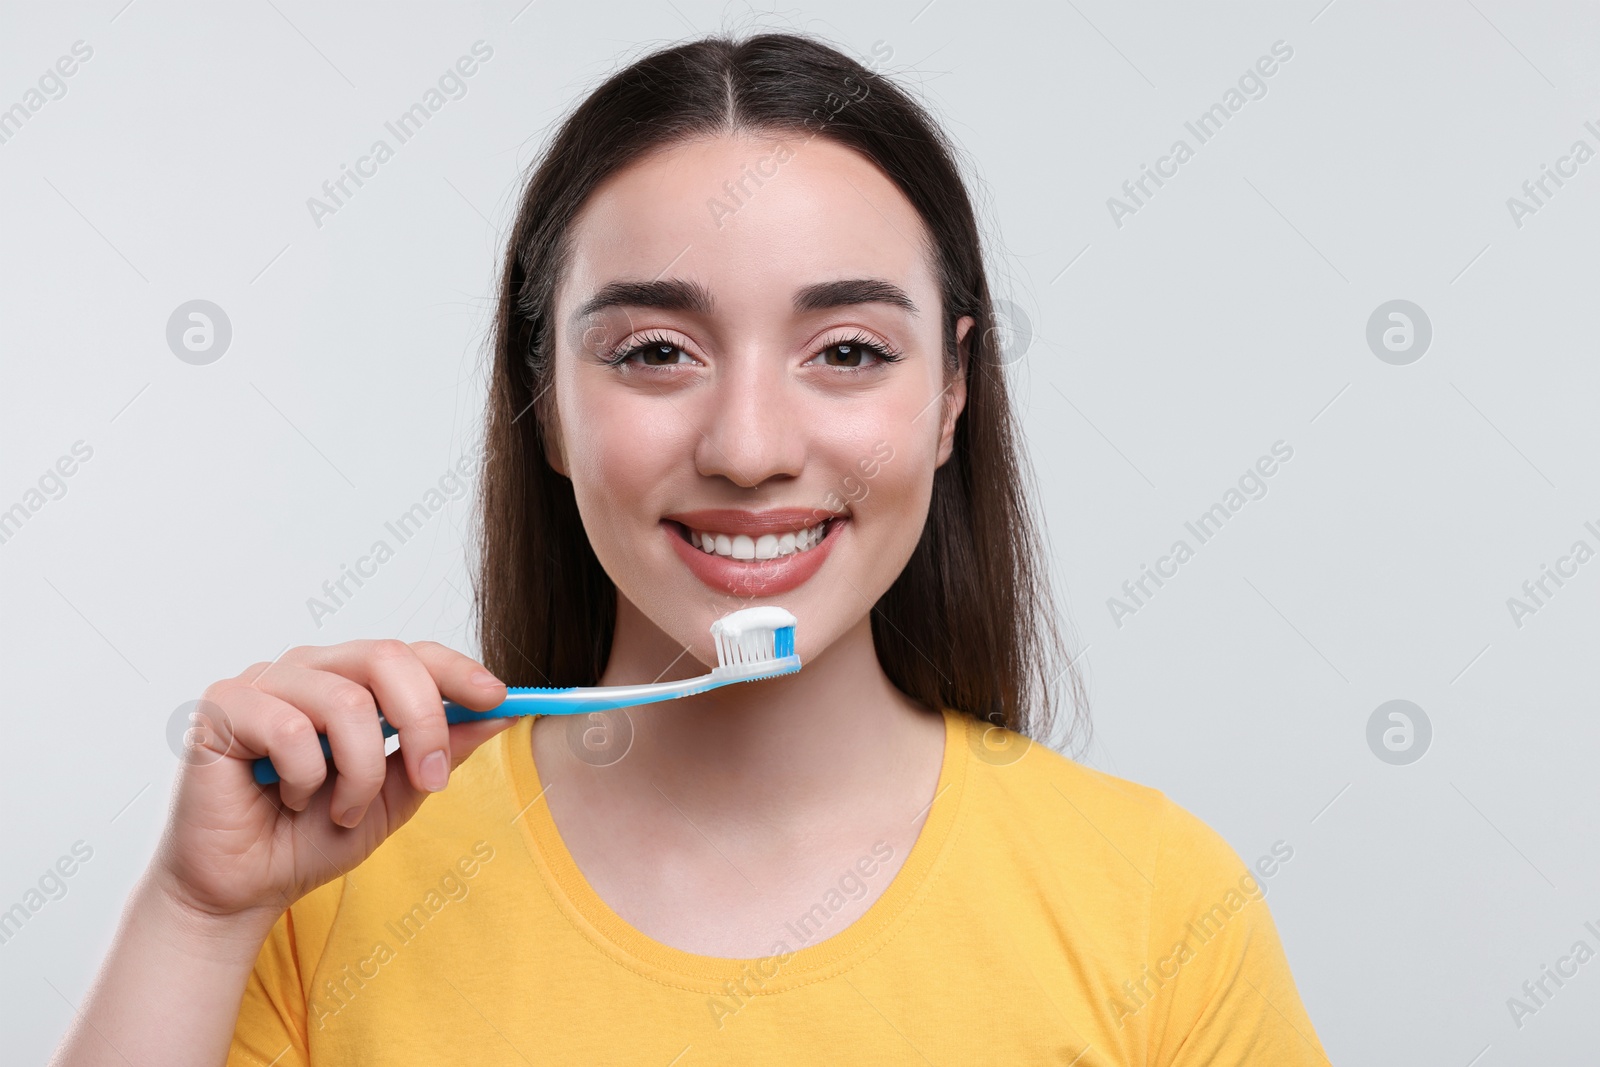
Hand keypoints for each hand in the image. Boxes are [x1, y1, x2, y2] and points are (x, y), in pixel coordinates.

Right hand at [150, 640, 513, 921]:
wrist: (242, 889)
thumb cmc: (310, 837)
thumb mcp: (395, 797)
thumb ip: (439, 752)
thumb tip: (499, 714)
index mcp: (348, 680)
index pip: (411, 653)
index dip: (458, 670)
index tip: (499, 699)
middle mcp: (307, 669)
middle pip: (386, 657)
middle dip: (424, 722)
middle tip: (431, 779)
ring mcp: (262, 682)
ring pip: (346, 702)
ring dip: (360, 772)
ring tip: (343, 810)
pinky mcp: (222, 707)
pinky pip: (290, 728)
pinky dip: (305, 777)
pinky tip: (287, 799)